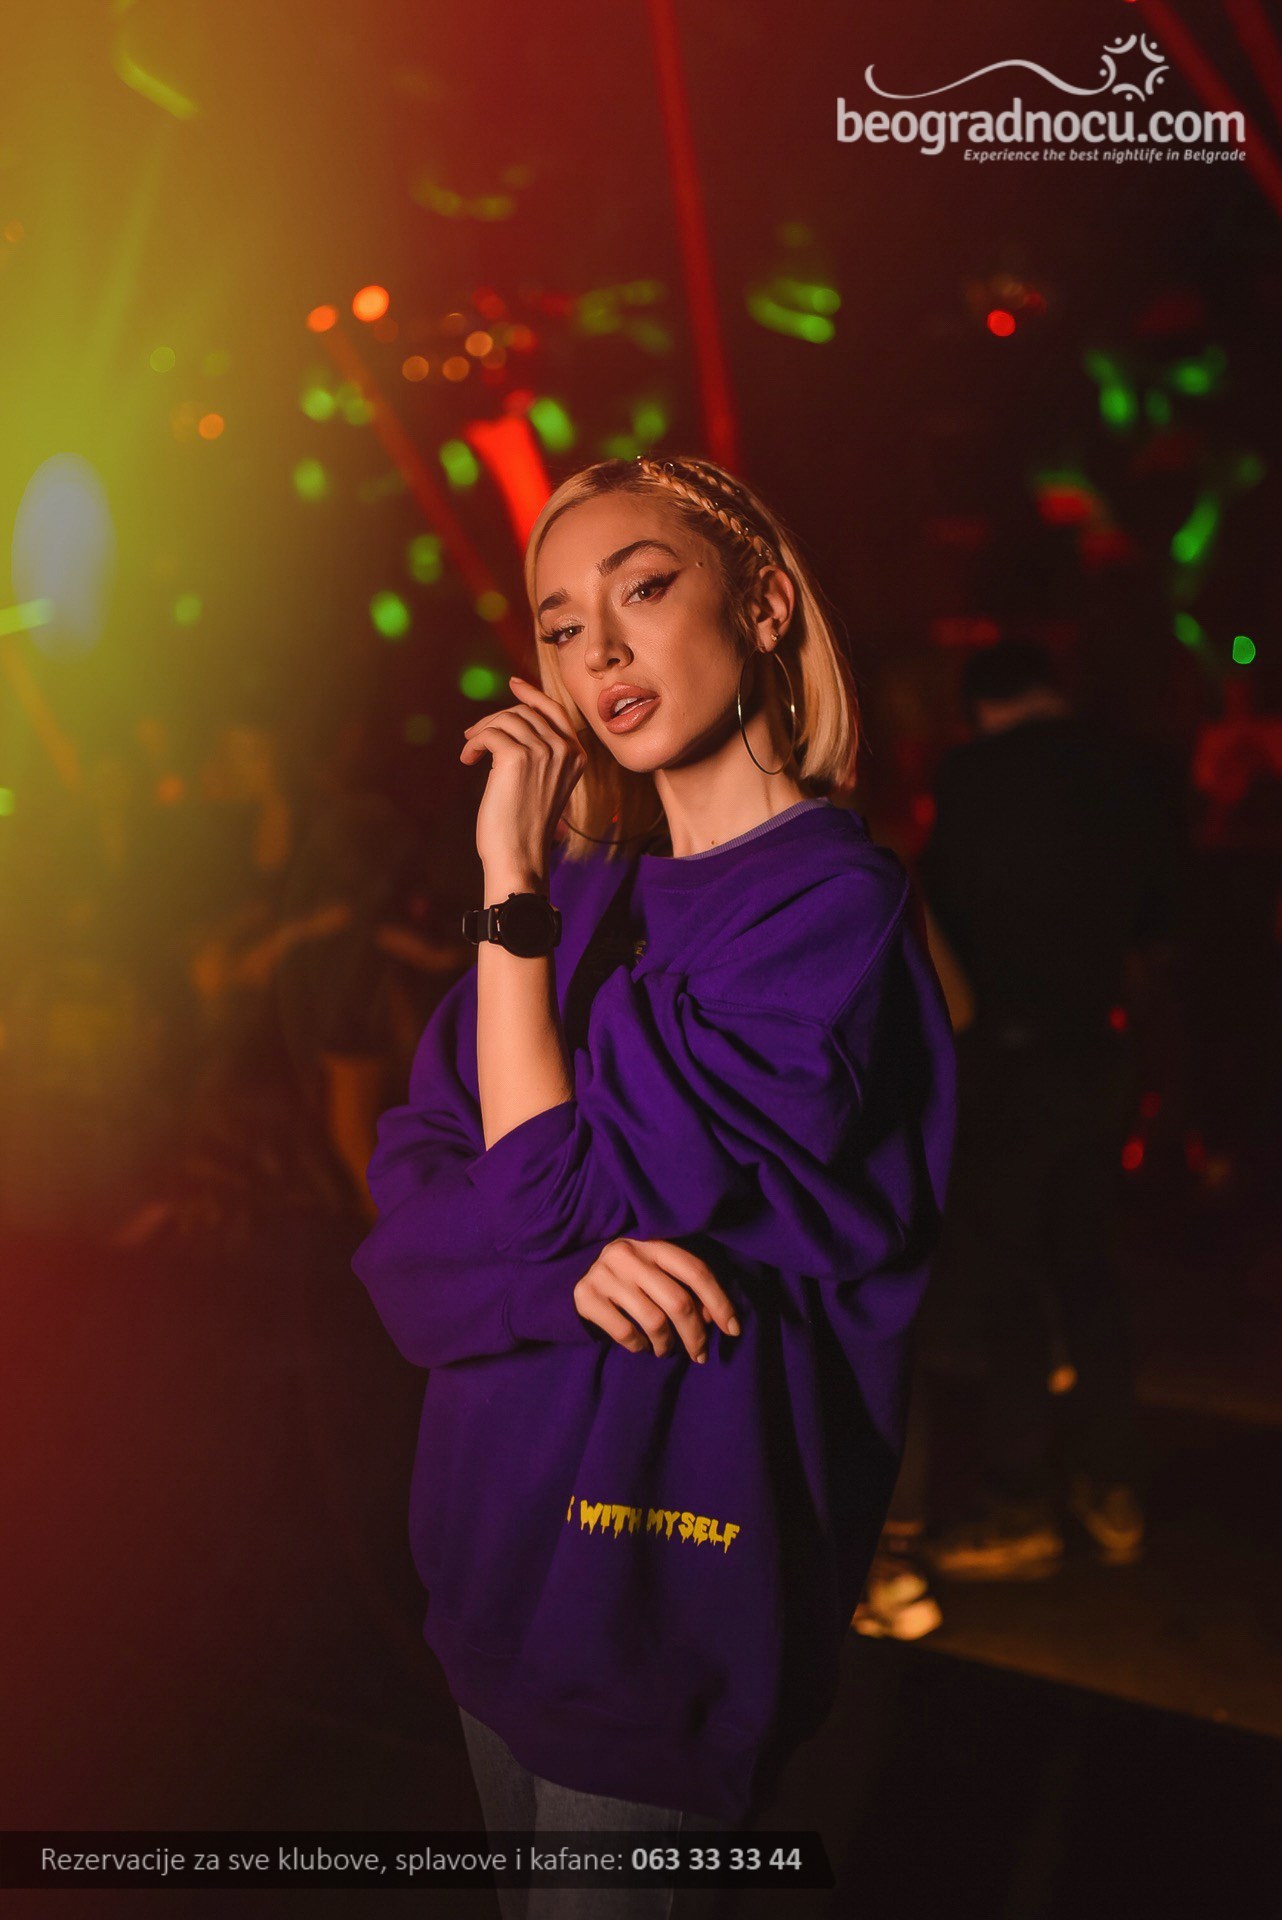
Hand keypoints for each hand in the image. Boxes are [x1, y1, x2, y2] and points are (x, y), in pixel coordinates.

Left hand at [460, 675, 586, 884]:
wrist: (519, 854)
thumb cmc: (525, 825)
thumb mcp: (545, 783)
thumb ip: (542, 753)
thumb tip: (513, 720)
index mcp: (577, 755)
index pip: (555, 710)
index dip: (532, 695)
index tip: (513, 684)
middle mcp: (565, 750)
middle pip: (524, 712)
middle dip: (495, 720)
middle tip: (474, 737)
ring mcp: (543, 751)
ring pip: (505, 720)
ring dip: (481, 732)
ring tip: (470, 753)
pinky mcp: (517, 757)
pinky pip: (489, 734)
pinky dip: (473, 743)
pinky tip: (468, 759)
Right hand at [573, 1238, 741, 1362]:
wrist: (583, 1280)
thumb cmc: (633, 1280)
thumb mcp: (660, 1275)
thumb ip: (686, 1289)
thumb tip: (712, 1319)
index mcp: (654, 1243)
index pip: (696, 1271)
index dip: (719, 1302)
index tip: (733, 1330)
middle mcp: (628, 1253)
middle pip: (678, 1301)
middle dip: (695, 1334)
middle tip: (700, 1354)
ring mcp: (604, 1273)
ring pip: (654, 1320)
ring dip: (666, 1343)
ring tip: (666, 1349)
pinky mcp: (585, 1295)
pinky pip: (625, 1332)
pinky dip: (639, 1346)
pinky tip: (641, 1345)